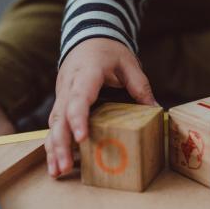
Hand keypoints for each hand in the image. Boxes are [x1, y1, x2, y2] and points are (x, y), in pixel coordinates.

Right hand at [45, 38, 156, 177]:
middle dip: (61, 143)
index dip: (78, 117)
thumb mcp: (129, 63)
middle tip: (65, 167)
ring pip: (53, 123)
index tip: (81, 137)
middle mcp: (69, 86)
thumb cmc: (109, 51)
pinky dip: (53, 144)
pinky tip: (55, 164)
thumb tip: (155, 109)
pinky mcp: (61, 103)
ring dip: (54, 148)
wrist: (88, 37)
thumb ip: (140, 86)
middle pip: (61, 116)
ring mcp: (62, 95)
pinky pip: (54, 125)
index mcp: (86, 73)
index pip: (79, 96)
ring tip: (58, 171)